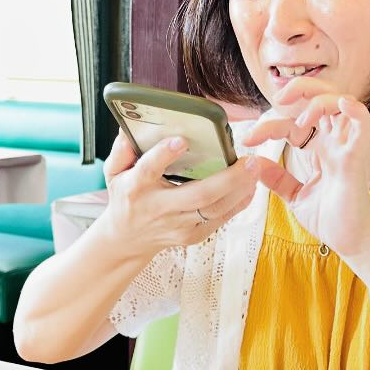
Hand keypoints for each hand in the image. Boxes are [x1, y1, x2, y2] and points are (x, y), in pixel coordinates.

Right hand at [100, 133, 257, 259]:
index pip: (149, 170)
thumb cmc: (125, 199)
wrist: (127, 240)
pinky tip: (250, 187)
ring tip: (255, 170)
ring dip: (239, 190)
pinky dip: (238, 203)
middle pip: (197, 195)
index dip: (163, 156)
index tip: (181, 141)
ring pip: (215, 209)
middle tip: (249, 161)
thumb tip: (129, 129)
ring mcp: (178, 225)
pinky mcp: (192, 235)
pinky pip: (220, 219)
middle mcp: (159, 208)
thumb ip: (121, 150)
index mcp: (136, 188)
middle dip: (227, 178)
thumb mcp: (114, 173)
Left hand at [245, 90, 369, 258]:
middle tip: (278, 98)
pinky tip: (343, 104)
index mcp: (319, 148)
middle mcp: (333, 142)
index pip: (291, 123)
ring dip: (318, 100)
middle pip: (322, 97)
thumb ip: (277, 179)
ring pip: (341, 102)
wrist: (350, 242)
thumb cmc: (331, 218)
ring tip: (300, 118)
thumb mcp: (295, 195)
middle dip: (300, 88)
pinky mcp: (356, 159)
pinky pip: (362, 126)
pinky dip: (355, 110)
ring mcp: (346, 148)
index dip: (268, 126)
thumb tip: (255, 164)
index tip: (247, 139)